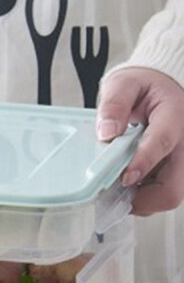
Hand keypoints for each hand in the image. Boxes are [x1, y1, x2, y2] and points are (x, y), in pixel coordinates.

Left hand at [97, 66, 183, 215]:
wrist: (159, 88)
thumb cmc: (143, 87)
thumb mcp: (125, 84)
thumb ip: (114, 104)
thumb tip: (107, 131)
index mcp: (175, 114)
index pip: (163, 142)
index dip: (144, 162)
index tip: (125, 178)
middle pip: (174, 185)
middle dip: (144, 198)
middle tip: (113, 197)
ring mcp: (182, 158)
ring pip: (171, 194)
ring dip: (142, 199)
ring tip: (115, 191)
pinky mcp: (177, 169)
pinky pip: (164, 191)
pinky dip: (144, 196)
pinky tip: (126, 186)